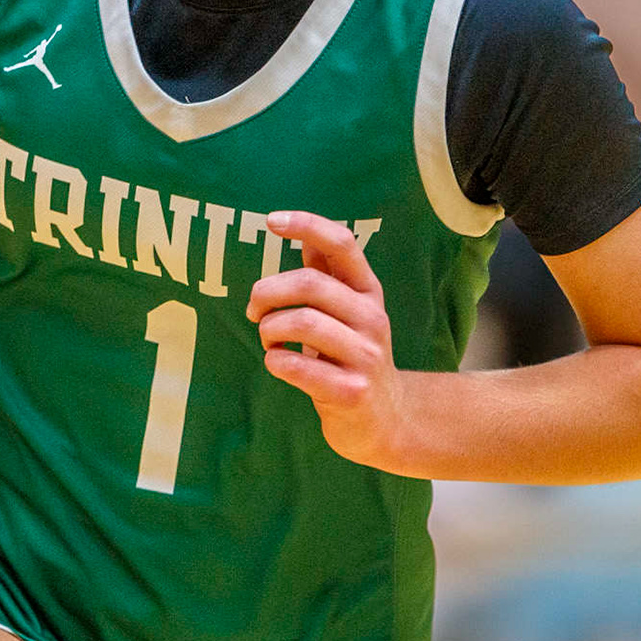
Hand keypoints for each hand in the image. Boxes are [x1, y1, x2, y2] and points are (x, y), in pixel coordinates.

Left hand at [245, 211, 405, 469]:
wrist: (387, 420)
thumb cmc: (352, 357)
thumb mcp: (348, 312)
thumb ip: (329, 277)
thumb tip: (305, 237)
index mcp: (369, 291)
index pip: (342, 244)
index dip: (307, 225)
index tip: (271, 220)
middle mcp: (372, 318)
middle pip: (310, 283)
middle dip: (267, 292)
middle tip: (253, 309)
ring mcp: (365, 356)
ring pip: (301, 322)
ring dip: (269, 330)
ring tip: (268, 341)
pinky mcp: (351, 391)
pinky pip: (297, 366)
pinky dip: (275, 361)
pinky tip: (277, 363)